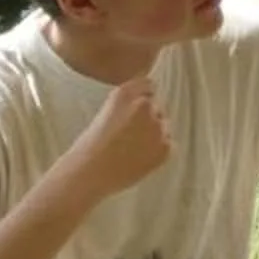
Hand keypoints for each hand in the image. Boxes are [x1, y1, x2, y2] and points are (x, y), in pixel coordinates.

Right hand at [61, 77, 170, 201]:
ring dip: (153, 135)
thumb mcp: (105, 113)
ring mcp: (157, 126)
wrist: (89, 173)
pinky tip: (138, 159)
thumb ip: (128, 105)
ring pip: (163, 126)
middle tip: (130, 136)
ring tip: (131, 150)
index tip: (137, 111)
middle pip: (156, 108)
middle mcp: (144, 105)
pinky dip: (158, 152)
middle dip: (148, 119)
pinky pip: (168, 144)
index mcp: (125, 93)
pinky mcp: (164, 146)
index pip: (148, 85)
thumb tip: (147, 106)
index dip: (143, 98)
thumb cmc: (90, 147)